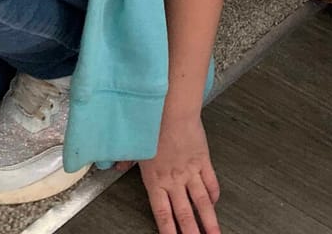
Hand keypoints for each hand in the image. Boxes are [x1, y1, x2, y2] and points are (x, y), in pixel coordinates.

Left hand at [117, 115, 220, 233]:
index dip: (168, 231)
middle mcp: (174, 180)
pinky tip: (215, 203)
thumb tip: (116, 166)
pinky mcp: (203, 161)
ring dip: (209, 222)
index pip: (162, 214)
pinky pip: (211, 182)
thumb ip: (127, 160)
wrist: (172, 110)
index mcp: (155, 180)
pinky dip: (214, 194)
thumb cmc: (152, 124)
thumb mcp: (135, 145)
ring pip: (202, 203)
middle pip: (185, 214)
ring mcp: (191, 172)